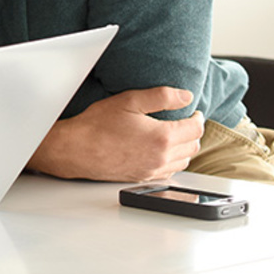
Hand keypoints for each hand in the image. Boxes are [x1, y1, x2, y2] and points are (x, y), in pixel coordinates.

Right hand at [30, 87, 204, 182]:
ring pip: (185, 160)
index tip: (192, 111)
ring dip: (185, 147)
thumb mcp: (129, 101)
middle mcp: (161, 156)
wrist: (76, 149)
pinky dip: (173, 160)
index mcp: (162, 136)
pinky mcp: (144, 177)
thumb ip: (161, 96)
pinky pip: (170, 171)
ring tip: (175, 135)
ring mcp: (153, 169)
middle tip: (185, 120)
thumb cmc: (97, 125)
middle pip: (194, 145)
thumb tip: (185, 96)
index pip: (195, 128)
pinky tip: (162, 151)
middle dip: (193, 131)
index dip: (197, 117)